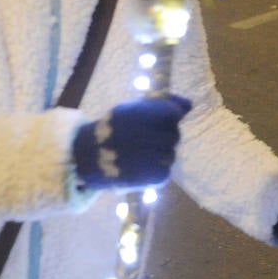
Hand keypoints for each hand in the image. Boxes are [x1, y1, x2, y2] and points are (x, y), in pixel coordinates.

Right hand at [72, 95, 191, 190]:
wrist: (89, 156)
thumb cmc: (113, 128)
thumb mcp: (134, 108)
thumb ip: (162, 103)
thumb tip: (188, 105)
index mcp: (152, 114)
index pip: (175, 113)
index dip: (167, 117)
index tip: (155, 121)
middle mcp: (159, 135)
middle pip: (174, 134)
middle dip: (161, 135)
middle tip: (141, 140)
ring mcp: (160, 157)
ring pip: (170, 152)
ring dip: (159, 152)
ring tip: (137, 154)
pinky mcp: (159, 175)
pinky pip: (165, 169)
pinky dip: (154, 167)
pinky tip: (138, 165)